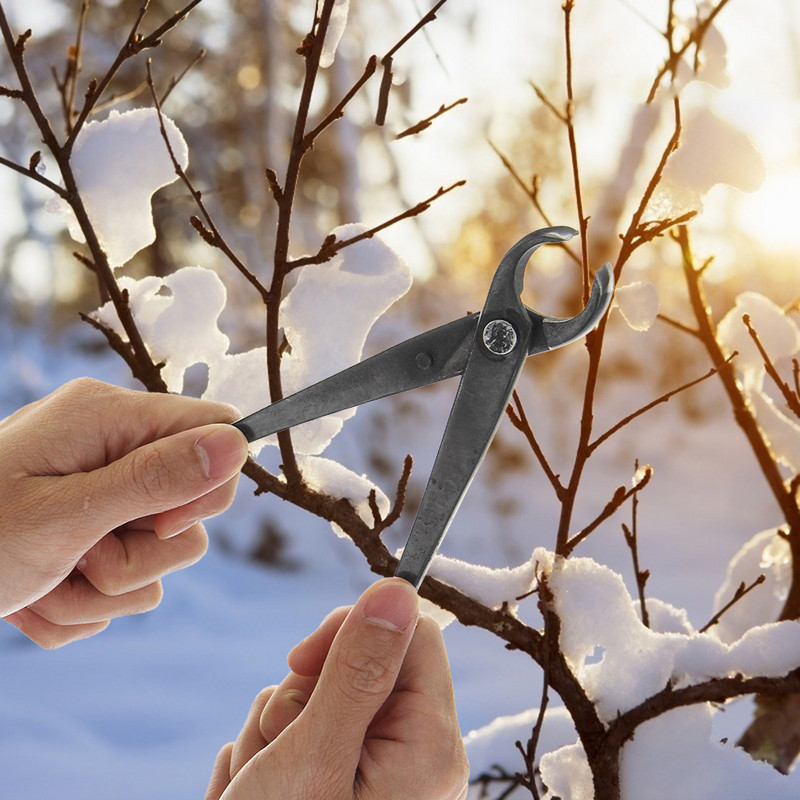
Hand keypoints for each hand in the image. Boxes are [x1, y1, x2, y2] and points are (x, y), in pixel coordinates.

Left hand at [0, 378, 248, 647]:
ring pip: (163, 558)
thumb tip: (238, 444)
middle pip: (197, 505)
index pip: (217, 430)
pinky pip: (128, 587)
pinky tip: (35, 597)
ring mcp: (103, 498)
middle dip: (147, 552)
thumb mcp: (64, 513)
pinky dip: (83, 605)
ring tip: (48, 581)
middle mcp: (113, 451)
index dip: (208, 483)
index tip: (160, 522)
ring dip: (108, 588)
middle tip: (87, 554)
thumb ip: (156, 479)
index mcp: (109, 419)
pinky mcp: (92, 539)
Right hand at [205, 578, 468, 799]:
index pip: (412, 634)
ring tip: (260, 788)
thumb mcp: (317, 754)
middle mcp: (410, 755)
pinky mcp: (333, 782)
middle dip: (301, 695)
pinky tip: (254, 795)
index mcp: (428, 743)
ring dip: (274, 731)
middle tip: (282, 751)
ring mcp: (368, 772)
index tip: (301, 659)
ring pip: (315, 696)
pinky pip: (295, 732)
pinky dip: (266, 757)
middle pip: (356, 665)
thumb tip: (398, 587)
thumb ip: (360, 668)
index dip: (354, 630)